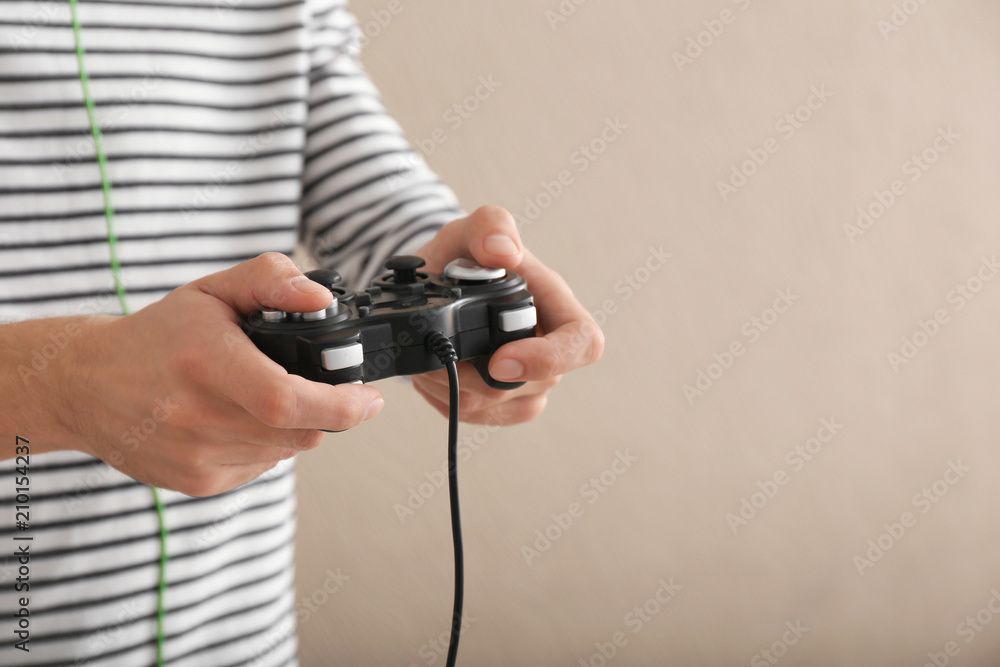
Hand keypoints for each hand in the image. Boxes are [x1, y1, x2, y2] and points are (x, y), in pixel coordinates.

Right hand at [50, 253, 383, 495]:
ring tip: (266, 395)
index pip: (285, 400)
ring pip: (287, 450)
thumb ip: (271, 281)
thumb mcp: (212, 291)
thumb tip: (321, 297)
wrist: (87, 385)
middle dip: (325, 410)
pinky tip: (241, 419)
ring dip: (295, 426)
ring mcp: (195, 456)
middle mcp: (196, 416)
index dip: (340, 405)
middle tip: (320, 385)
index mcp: (204, 363)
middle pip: (298, 430)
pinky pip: (262, 466)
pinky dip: (268, 444)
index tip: (370, 398)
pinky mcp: (197, 482)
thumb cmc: (156, 337)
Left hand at [412, 206, 603, 424]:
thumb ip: (490, 226)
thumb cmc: (462, 256)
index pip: (584, 343)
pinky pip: (475, 416)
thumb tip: (503, 253)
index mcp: (556, 306)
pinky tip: (431, 370)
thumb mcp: (469, 228)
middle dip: (477, 372)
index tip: (501, 359)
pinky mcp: (499, 404)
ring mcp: (527, 382)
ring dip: (453, 384)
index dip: (549, 358)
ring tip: (429, 350)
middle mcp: (548, 348)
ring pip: (497, 405)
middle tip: (437, 346)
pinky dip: (444, 397)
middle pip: (532, 383)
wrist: (433, 286)